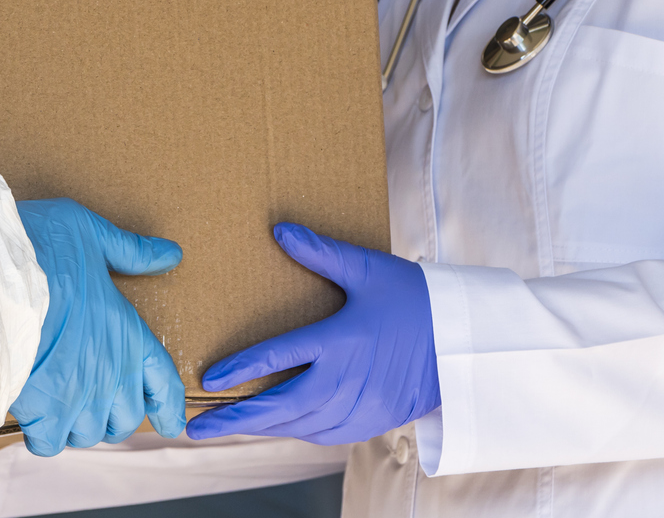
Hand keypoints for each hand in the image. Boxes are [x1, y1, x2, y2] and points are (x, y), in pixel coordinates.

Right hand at [10, 198, 185, 455]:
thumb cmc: (43, 248)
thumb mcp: (94, 234)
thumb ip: (131, 252)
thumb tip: (171, 254)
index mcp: (129, 333)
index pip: (163, 382)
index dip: (170, 407)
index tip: (172, 425)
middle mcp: (112, 373)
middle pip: (124, 419)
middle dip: (111, 415)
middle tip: (90, 401)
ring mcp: (79, 397)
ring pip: (87, 434)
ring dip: (75, 424)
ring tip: (58, 405)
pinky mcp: (43, 413)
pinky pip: (50, 443)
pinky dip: (42, 434)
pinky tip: (32, 414)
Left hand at [185, 223, 438, 444]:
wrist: (465, 343)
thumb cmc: (416, 299)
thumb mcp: (370, 270)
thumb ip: (322, 253)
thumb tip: (280, 230)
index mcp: (342, 340)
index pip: (279, 358)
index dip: (242, 369)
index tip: (210, 379)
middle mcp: (347, 380)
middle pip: (281, 406)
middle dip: (237, 419)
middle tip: (198, 426)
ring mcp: (361, 406)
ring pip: (300, 425)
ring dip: (264, 427)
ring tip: (230, 426)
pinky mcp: (373, 421)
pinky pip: (324, 434)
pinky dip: (297, 431)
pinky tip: (279, 425)